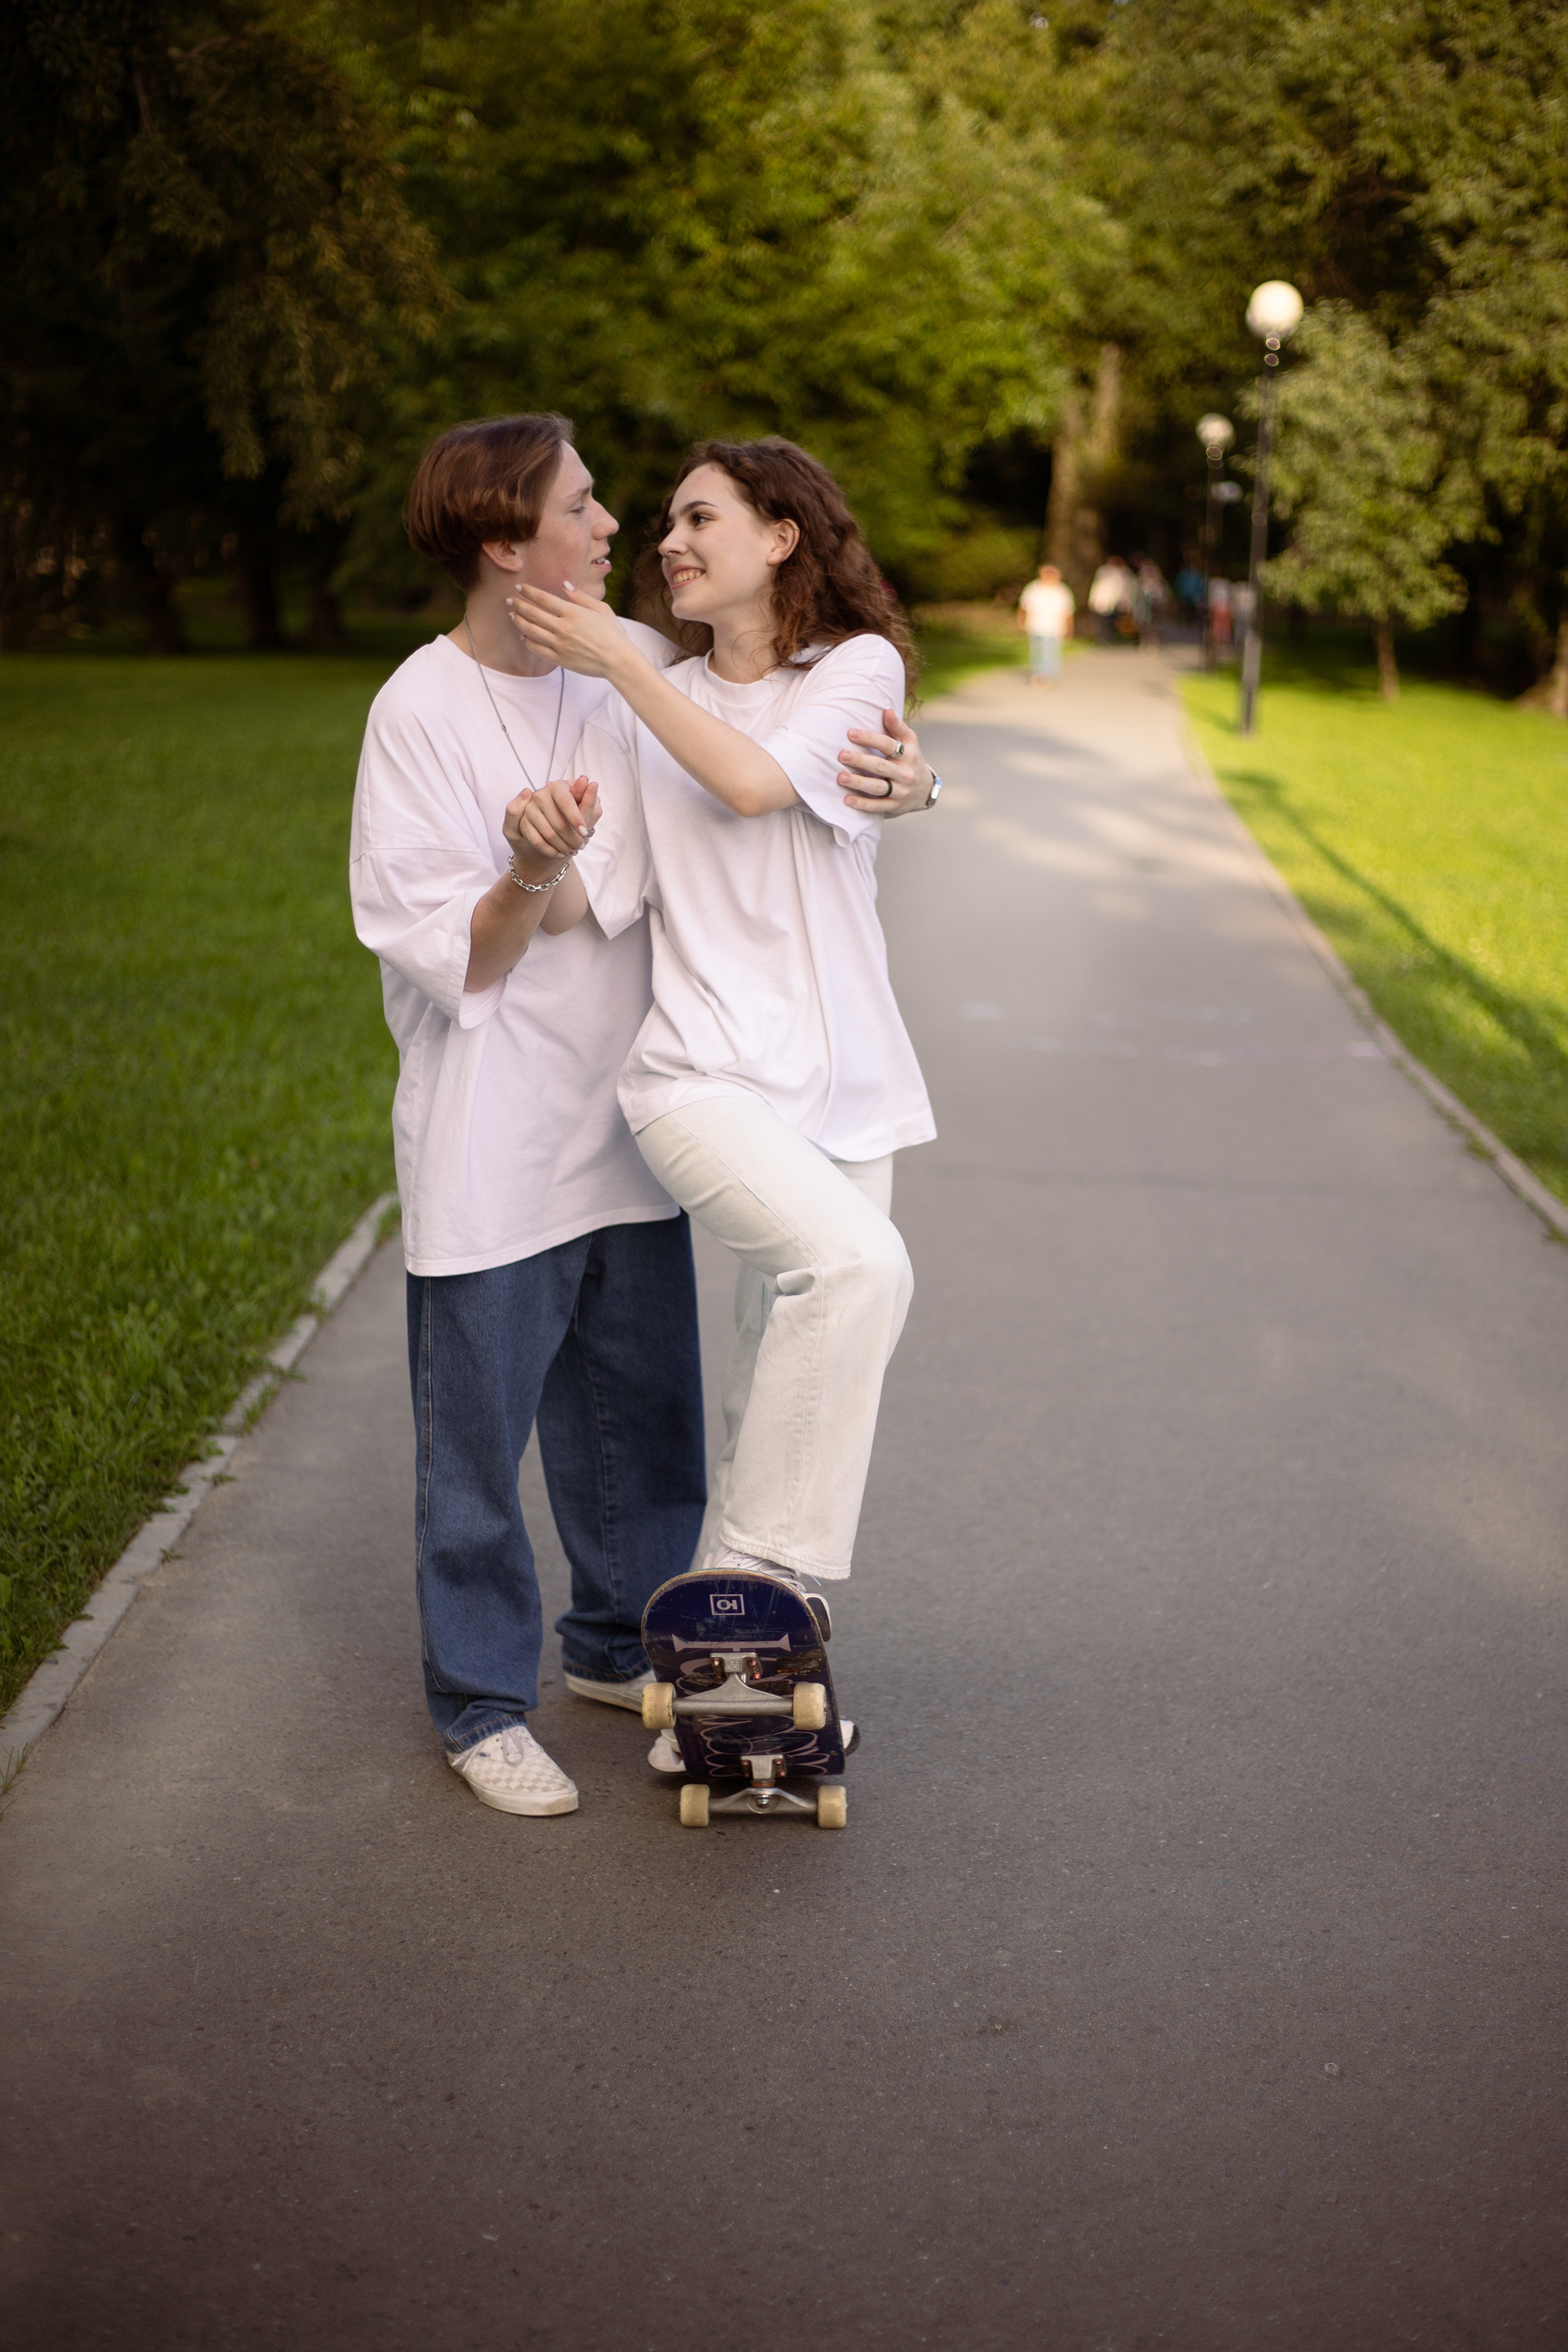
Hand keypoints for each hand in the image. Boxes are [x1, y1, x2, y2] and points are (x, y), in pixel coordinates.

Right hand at [503, 774, 600, 872]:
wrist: (553, 831)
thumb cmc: (572, 817)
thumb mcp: (583, 809)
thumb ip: (586, 799)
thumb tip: (588, 781)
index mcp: (557, 786)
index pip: (566, 802)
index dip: (576, 819)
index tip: (585, 833)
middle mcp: (540, 795)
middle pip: (559, 822)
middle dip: (573, 838)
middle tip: (581, 846)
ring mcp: (529, 809)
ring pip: (549, 834)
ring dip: (564, 846)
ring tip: (572, 850)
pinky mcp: (522, 823)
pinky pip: (538, 841)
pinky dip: (551, 850)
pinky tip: (560, 853)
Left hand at [507, 583, 630, 680]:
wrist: (618, 661)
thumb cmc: (613, 634)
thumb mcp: (601, 609)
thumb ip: (581, 596)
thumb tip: (564, 585)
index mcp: (573, 613)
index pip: (543, 599)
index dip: (528, 592)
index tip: (519, 587)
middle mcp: (563, 628)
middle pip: (533, 613)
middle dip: (518, 604)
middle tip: (509, 600)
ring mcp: (560, 645)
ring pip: (531, 631)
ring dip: (519, 621)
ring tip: (513, 615)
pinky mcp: (560, 659)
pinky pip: (538, 649)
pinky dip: (528, 641)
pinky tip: (524, 635)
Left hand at [837, 709, 932, 816]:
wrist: (925, 790)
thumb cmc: (911, 760)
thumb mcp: (910, 742)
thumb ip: (897, 727)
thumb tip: (886, 711)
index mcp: (908, 755)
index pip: (888, 745)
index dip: (869, 738)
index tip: (850, 733)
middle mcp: (905, 774)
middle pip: (880, 767)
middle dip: (860, 761)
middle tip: (842, 755)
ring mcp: (900, 792)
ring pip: (878, 787)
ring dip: (858, 783)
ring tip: (840, 777)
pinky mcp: (894, 806)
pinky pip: (877, 806)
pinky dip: (862, 804)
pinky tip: (847, 800)